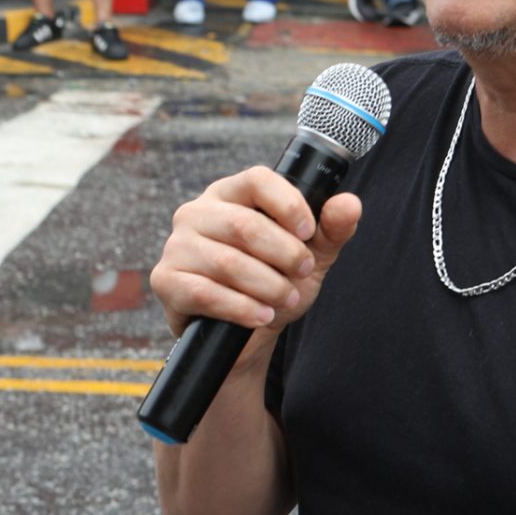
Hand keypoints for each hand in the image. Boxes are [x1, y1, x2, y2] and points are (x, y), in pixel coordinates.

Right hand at [150, 167, 361, 339]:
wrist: (244, 333)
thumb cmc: (272, 282)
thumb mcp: (309, 257)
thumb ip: (329, 231)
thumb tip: (349, 204)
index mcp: (229, 194)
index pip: (257, 180)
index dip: (288, 204)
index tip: (309, 233)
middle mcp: (196, 213)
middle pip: (243, 224)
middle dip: (283, 254)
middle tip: (302, 273)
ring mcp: (176, 247)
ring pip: (227, 263)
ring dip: (267, 286)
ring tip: (286, 299)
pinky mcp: (166, 281)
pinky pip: (206, 293)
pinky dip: (241, 308)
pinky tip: (262, 316)